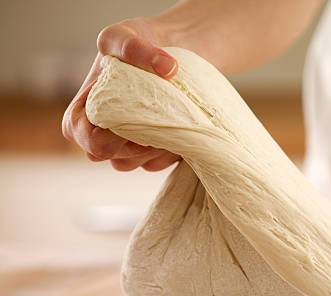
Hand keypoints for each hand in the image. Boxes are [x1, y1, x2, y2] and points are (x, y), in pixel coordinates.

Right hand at [62, 17, 179, 171]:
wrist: (174, 47)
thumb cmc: (139, 40)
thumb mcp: (126, 35)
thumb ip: (136, 48)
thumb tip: (167, 68)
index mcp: (84, 113)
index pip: (90, 142)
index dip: (109, 141)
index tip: (135, 121)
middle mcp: (104, 135)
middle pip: (117, 159)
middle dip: (140, 142)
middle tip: (163, 114)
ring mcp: (130, 146)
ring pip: (139, 164)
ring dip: (158, 146)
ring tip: (174, 116)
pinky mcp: (155, 152)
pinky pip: (161, 163)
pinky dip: (174, 147)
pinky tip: (184, 124)